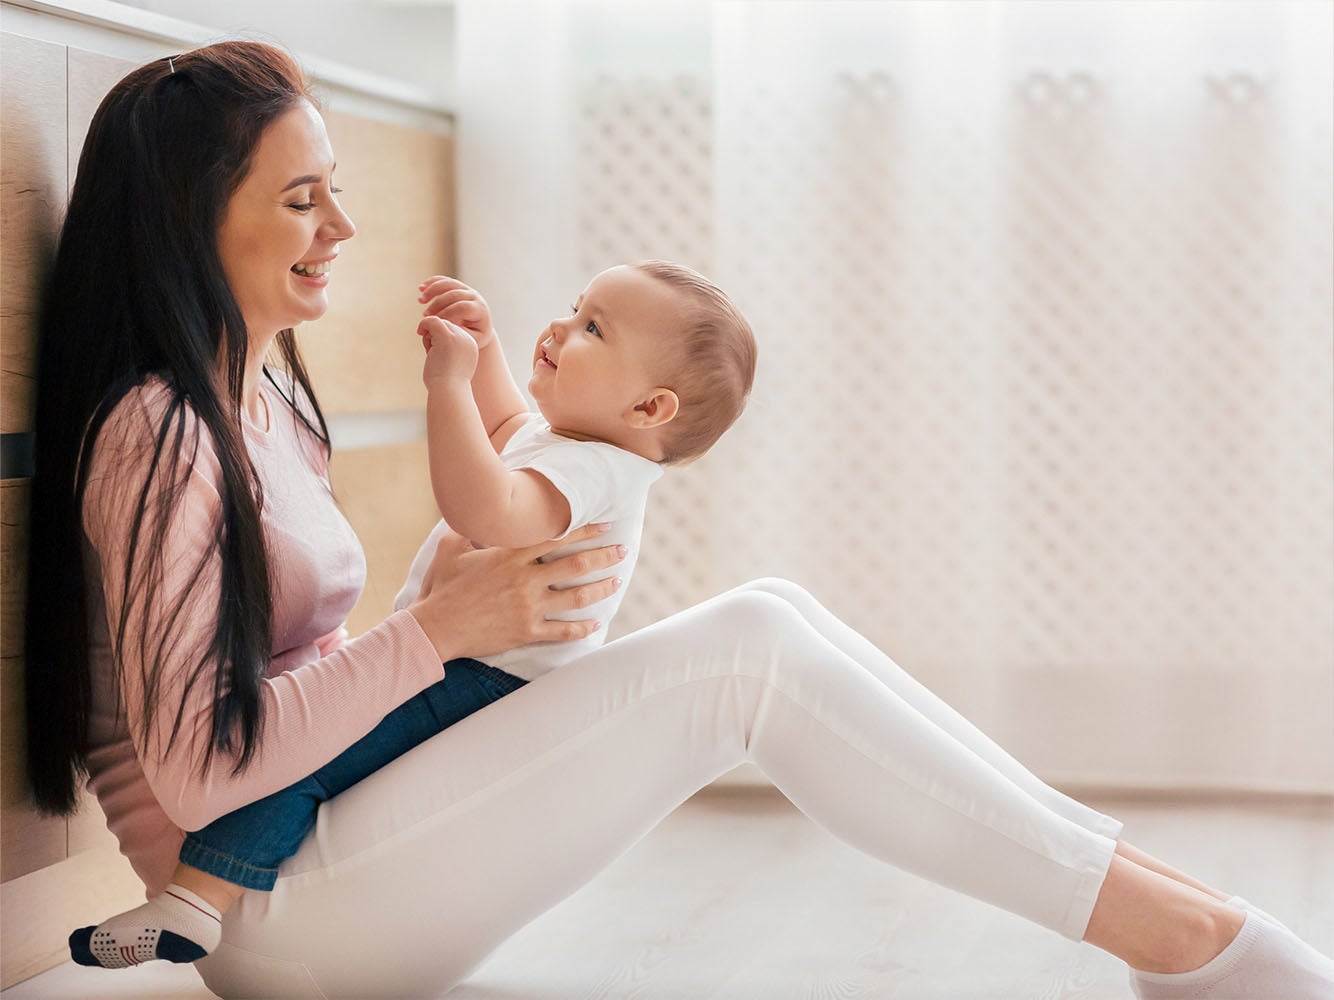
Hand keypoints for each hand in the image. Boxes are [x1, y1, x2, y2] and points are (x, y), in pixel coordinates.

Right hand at [406, 523, 625, 660]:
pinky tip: (595, 624)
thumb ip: (469, 529)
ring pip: (576, 596)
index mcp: (510, 555)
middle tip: (621, 552)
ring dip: (600, 588)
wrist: (435, 627)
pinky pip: (562, 631)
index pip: (556, 537)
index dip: (585, 530)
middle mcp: (525, 579)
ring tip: (616, 582)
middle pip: (575, 565)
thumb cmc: (441, 587)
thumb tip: (478, 514)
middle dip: (604, 556)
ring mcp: (529, 607)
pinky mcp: (527, 631)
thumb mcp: (451, 548)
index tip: (605, 525)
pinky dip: (582, 628)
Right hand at [418, 276, 496, 349]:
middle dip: (438, 304)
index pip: (463, 307)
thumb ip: (460, 333)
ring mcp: (467, 289)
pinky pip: (444, 280)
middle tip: (425, 315)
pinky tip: (421, 289)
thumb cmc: (474, 337)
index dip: (448, 313)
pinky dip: (432, 282)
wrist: (478, 329)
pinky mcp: (458, 285)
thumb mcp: (471, 339)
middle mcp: (474, 297)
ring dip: (432, 290)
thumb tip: (447, 325)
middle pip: (454, 294)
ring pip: (448, 284)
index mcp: (480, 310)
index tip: (437, 322)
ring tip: (420, 301)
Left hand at [418, 315, 478, 385]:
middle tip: (432, 353)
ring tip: (432, 354)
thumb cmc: (447, 384)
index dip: (440, 339)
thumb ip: (447, 350)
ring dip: (429, 337)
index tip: (436, 354)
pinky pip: (431, 321)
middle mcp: (467, 338)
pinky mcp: (446, 336)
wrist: (449, 392)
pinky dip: (423, 325)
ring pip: (438, 323)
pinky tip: (421, 336)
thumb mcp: (451, 365)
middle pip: (445, 325)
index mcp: (470, 345)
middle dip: (434, 337)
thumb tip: (431, 336)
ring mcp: (458, 336)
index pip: (452, 331)